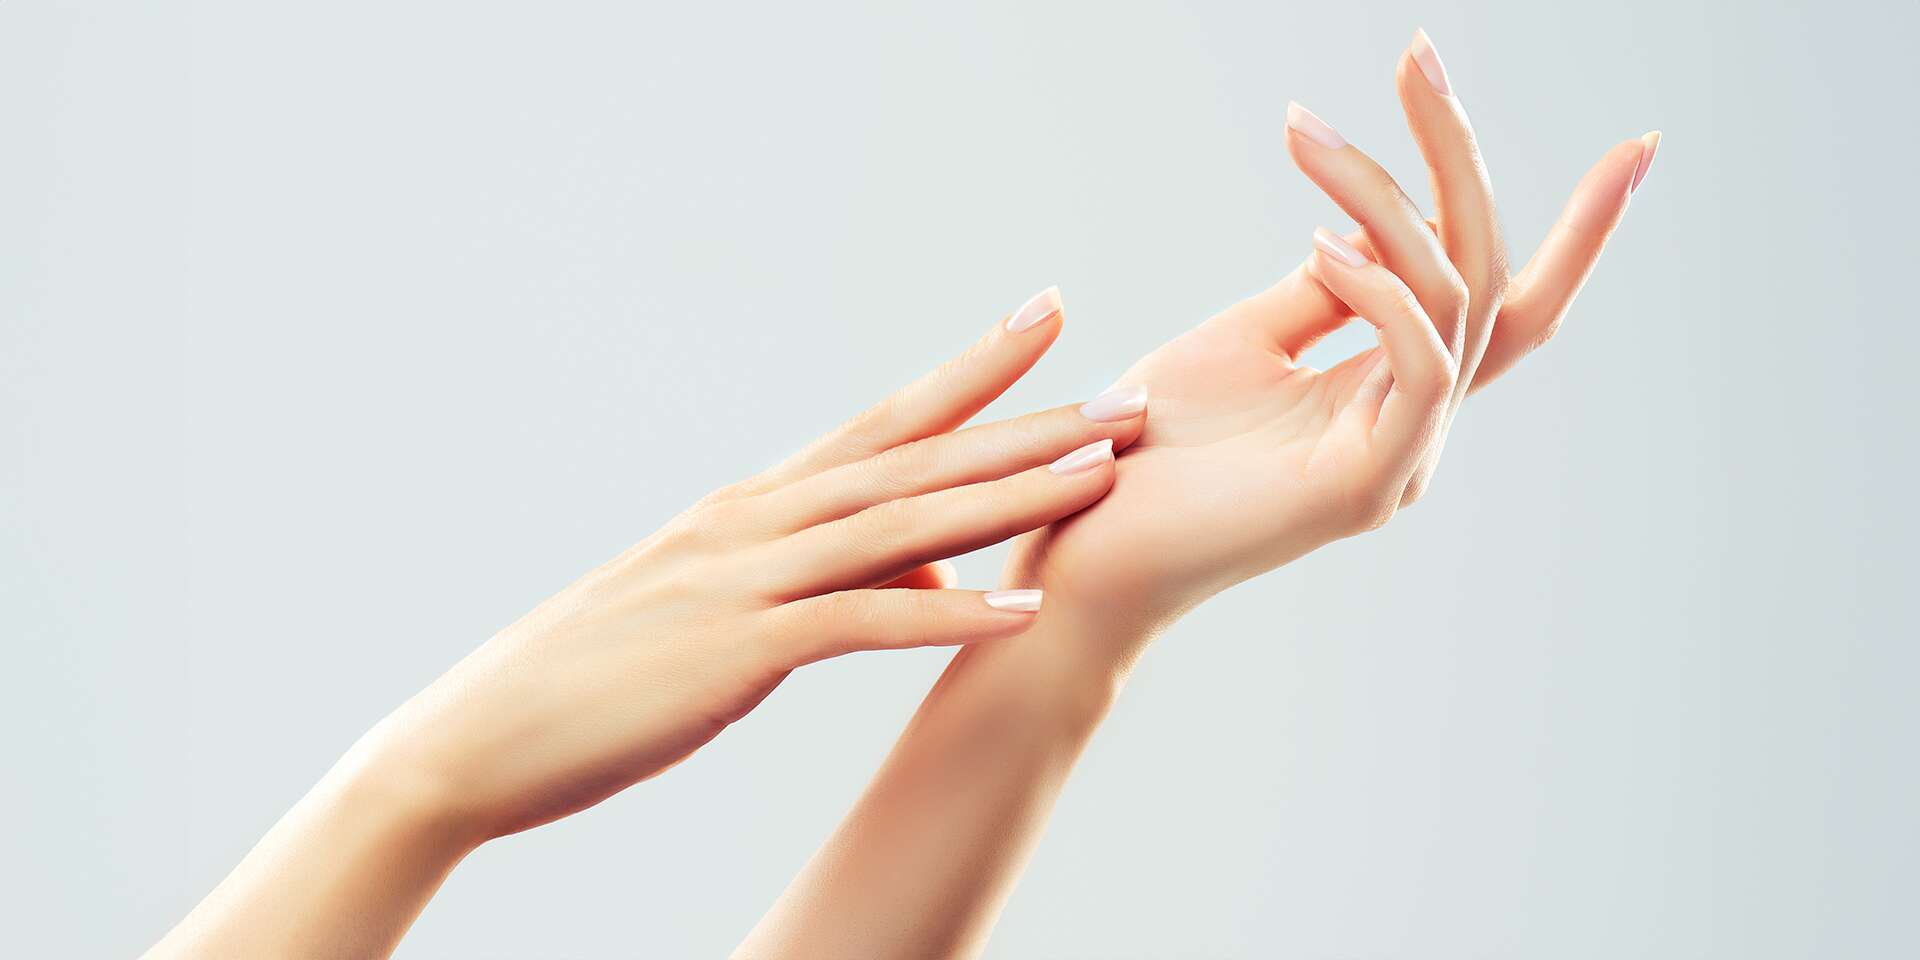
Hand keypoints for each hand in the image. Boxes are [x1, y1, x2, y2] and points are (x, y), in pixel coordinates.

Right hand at [364, 287, 1147, 838]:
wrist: (477, 739)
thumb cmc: (599, 680)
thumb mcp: (723, 614)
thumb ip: (817, 577)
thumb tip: (922, 562)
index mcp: (750, 508)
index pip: (882, 422)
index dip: (969, 371)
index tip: (1045, 321)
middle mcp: (754, 524)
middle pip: (915, 458)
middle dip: (1028, 423)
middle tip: (1125, 392)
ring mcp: (745, 582)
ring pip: (903, 522)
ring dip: (1010, 495)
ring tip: (1104, 471)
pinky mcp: (736, 654)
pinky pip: (861, 624)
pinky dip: (945, 615)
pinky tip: (1020, 612)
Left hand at [1008, 29, 1655, 626]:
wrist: (1082, 541)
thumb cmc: (1148, 447)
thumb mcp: (1243, 341)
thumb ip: (1323, 293)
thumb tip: (1370, 226)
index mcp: (1391, 393)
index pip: (1504, 301)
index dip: (1578, 230)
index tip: (1641, 147)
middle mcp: (1413, 427)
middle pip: (1488, 277)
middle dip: (1459, 158)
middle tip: (1419, 54)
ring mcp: (1400, 463)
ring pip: (1452, 302)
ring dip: (1384, 199)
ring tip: (1304, 131)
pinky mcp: (1366, 489)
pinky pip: (1418, 368)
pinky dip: (1382, 292)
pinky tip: (1318, 242)